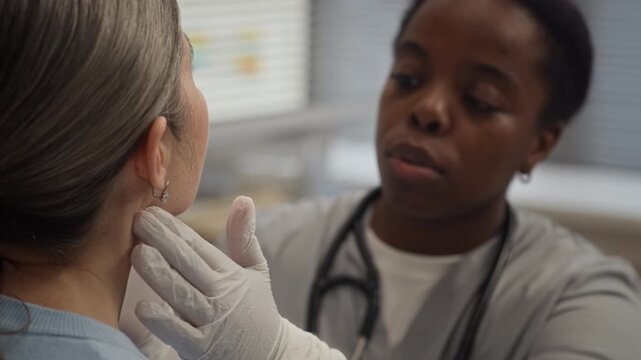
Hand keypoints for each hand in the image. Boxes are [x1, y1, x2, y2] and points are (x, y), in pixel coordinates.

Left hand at [131, 197, 281, 359]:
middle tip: (139, 220)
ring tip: (139, 252)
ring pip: (180, 294)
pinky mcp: (201, 348)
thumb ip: (245, 236)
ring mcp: (210, 322)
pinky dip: (162, 321)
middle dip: (162, 241)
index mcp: (230, 274)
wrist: (269, 355)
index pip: (198, 247)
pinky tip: (143, 307)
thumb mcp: (256, 270)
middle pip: (187, 264)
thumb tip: (243, 199)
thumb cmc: (256, 309)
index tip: (153, 212)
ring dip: (159, 273)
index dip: (175, 229)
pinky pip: (179, 333)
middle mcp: (220, 296)